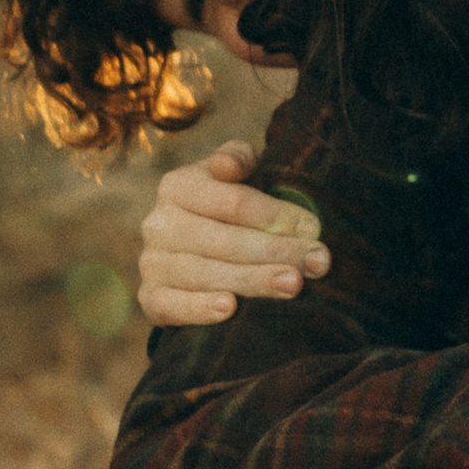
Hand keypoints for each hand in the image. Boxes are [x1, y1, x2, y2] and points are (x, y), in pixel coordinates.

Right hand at [136, 141, 328, 327]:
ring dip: (253, 281)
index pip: (234, 202)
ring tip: (293, 285)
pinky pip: (172, 306)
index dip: (276, 216)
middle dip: (276, 251)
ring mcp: (152, 262)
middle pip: (225, 240)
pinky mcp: (151, 298)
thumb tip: (230, 167)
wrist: (194, 250)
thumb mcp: (234, 174)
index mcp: (178, 186)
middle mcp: (159, 223)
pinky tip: (229, 308)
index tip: (313, 230)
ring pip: (206, 274)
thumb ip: (237, 159)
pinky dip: (199, 309)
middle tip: (317, 263)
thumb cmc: (227, 206)